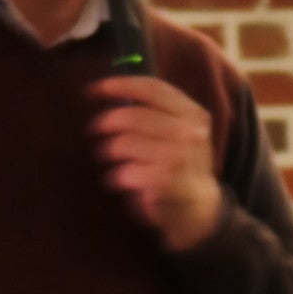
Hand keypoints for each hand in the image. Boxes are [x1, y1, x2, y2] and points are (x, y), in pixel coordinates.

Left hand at [90, 77, 223, 251]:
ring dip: (107, 150)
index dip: (119, 85)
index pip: (153, 88)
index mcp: (193, 114)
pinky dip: (114, 176)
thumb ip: (154, 111)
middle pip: (132, 115)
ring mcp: (177, 157)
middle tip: (94, 128)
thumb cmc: (180, 164)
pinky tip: (117, 179)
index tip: (93, 90)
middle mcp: (189, 132)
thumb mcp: (179, 132)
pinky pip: (124, 171)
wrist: (199, 208)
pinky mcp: (163, 181)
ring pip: (124, 143)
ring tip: (106, 155)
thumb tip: (112, 91)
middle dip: (105, 121)